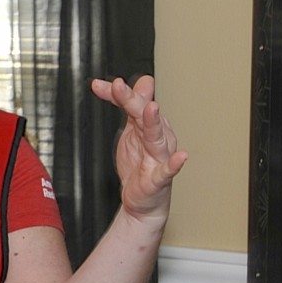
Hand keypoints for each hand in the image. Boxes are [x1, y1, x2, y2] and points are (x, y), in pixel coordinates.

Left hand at [90, 75, 187, 222]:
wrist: (143, 200)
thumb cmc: (139, 164)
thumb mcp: (128, 131)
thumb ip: (124, 108)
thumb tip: (120, 82)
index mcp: (149, 125)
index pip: (134, 103)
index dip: (118, 94)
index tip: (99, 85)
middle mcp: (157, 137)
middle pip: (144, 115)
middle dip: (132, 100)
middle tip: (118, 86)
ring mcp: (159, 157)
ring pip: (156, 137)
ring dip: (153, 122)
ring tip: (151, 109)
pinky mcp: (159, 179)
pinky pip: (168, 170)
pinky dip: (175, 164)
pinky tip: (182, 157)